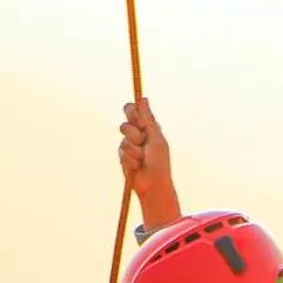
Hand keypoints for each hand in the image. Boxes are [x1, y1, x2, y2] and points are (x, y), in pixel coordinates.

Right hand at [119, 97, 181, 229]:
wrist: (153, 184)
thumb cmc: (160, 162)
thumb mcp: (155, 137)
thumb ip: (148, 118)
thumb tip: (143, 98)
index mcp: (148, 128)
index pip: (134, 111)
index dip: (133, 113)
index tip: (139, 120)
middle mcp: (137, 135)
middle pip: (126, 122)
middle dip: (134, 131)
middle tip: (143, 140)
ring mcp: (128, 145)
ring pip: (124, 137)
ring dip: (136, 148)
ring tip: (143, 158)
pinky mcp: (122, 156)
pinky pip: (123, 151)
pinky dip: (132, 159)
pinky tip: (138, 166)